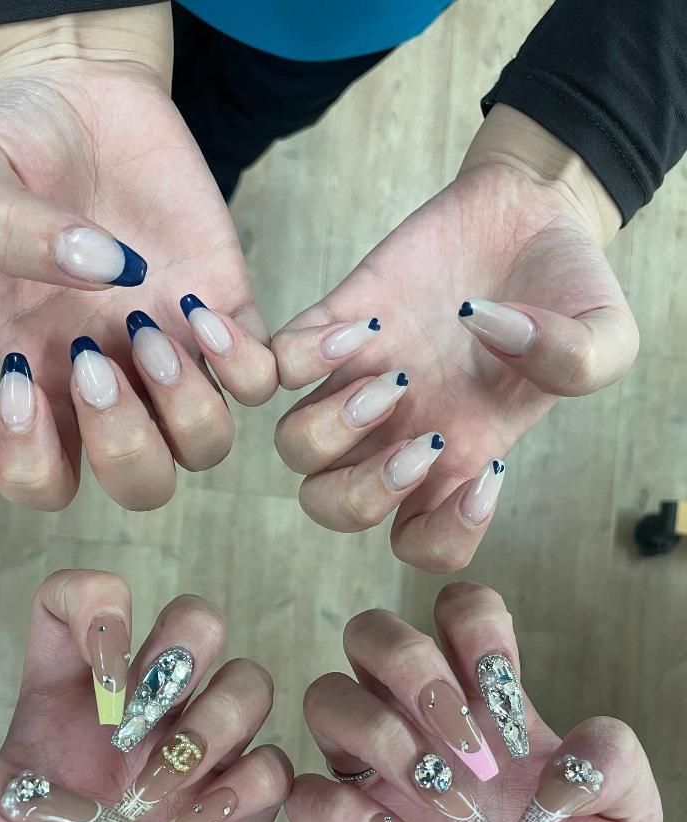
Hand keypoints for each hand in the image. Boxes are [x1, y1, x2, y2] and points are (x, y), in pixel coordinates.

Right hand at [0, 8, 275, 511]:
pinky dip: (241, 361)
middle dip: (124, 444)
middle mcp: (112, 377)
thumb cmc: (15, 145)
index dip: (33, 461)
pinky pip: (261, 379)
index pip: (43, 479)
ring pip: (206, 445)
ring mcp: (175, 349)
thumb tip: (98, 271)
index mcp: (40, 369)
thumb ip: (7, 232)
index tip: (19, 380)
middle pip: (142, 483)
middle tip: (93, 356)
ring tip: (148, 321)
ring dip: (184, 403)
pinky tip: (199, 302)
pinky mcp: (227, 306)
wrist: (82, 91)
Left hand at [0, 570, 290, 821]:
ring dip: (217, 722)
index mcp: (53, 714)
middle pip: (194, 623)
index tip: (99, 678)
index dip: (98, 604)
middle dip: (181, 651)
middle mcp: (127, 732)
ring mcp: (184, 779)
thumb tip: (32, 780)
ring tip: (154, 799)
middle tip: (137, 729)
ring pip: (248, 684)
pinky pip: (274, 770)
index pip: (81, 604)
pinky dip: (246, 787)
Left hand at [272, 105, 637, 571]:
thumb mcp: (606, 334)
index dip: (444, 537)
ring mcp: (361, 378)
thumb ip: (576, 361)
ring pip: (294, 446)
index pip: (421, 545)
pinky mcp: (336, 319)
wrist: (527, 212)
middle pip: (333, 506)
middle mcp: (400, 429)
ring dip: (333, 426)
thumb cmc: (564, 286)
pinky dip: (304, 356)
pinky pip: (279, 362)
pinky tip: (366, 327)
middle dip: (366, 492)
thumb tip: (491, 335)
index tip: (487, 472)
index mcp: (461, 454)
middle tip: (424, 437)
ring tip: (395, 377)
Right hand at [287, 582, 660, 821]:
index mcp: (485, 705)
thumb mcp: (631, 820)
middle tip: (472, 746)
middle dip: (412, 667)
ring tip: (450, 803)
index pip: (453, 610)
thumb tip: (556, 751)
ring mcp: (377, 782)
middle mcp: (420, 727)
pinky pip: (309, 797)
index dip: (472, 623)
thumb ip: (612, 760)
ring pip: (325, 699)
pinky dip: (357, 815)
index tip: (505, 683)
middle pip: (371, 634)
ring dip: (382, 737)